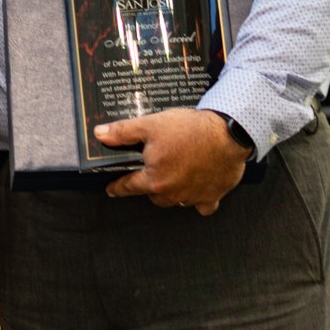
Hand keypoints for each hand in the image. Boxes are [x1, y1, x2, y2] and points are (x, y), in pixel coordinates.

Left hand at [93, 108, 251, 215]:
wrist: (228, 133)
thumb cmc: (190, 130)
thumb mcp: (151, 125)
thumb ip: (123, 132)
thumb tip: (100, 134)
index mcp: (154, 179)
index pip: (129, 186)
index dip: (118, 187)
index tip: (112, 190)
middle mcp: (173, 194)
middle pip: (153, 194)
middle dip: (149, 185)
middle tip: (151, 171)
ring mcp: (193, 197)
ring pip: (175, 199)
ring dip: (172, 190)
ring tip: (172, 174)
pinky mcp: (213, 195)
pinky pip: (202, 204)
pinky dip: (198, 199)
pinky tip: (197, 187)